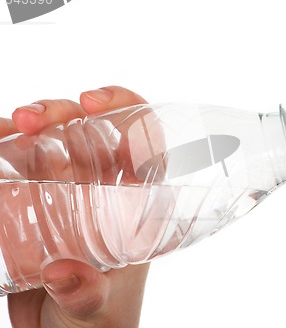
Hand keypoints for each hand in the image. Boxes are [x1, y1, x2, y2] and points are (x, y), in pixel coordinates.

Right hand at [7, 86, 149, 327]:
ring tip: (7, 127)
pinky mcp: (33, 199)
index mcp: (136, 206)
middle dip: (63, 112)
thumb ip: (87, 294)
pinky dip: (4, 145)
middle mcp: (104, 190)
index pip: (146, 144)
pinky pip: (19, 161)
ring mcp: (67, 191)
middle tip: (31, 119)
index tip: (95, 104)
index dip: (128, 111)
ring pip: (53, 138)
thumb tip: (65, 274)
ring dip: (31, 121)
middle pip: (92, 131)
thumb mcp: (97, 311)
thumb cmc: (98, 321)